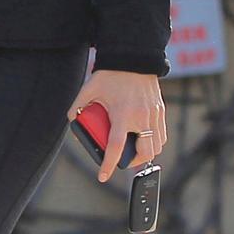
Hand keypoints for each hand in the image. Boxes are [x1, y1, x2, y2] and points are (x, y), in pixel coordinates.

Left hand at [67, 68, 165, 182]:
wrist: (133, 57)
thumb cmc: (110, 74)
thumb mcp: (89, 89)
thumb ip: (77, 107)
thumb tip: (71, 122)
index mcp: (122, 114)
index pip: (115, 147)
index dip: (108, 165)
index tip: (103, 176)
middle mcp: (141, 117)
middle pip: (144, 153)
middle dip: (132, 163)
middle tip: (122, 161)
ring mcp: (154, 115)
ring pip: (156, 147)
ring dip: (145, 154)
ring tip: (132, 151)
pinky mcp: (160, 111)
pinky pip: (162, 135)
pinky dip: (154, 142)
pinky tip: (144, 139)